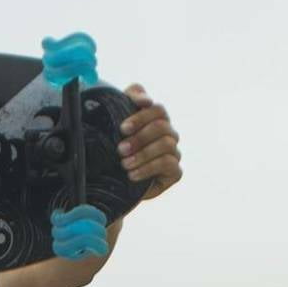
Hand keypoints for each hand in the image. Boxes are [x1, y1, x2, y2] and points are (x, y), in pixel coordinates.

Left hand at [118, 85, 181, 199]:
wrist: (112, 186)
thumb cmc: (112, 152)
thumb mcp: (115, 125)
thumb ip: (130, 101)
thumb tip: (146, 100)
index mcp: (156, 120)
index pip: (157, 110)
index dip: (141, 118)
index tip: (123, 129)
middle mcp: (168, 134)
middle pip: (162, 126)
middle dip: (140, 138)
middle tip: (121, 149)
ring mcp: (173, 152)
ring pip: (166, 144)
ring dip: (143, 154)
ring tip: (124, 164)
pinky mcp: (175, 172)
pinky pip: (168, 164)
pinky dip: (148, 169)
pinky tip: (132, 175)